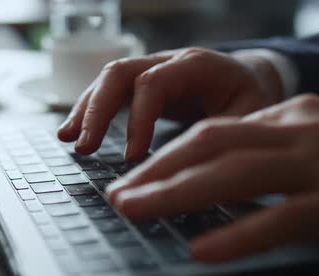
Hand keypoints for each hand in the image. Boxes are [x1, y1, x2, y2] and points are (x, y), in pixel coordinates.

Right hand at [57, 48, 283, 160]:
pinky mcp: (142, 84)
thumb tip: (190, 169)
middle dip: (97, 111)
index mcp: (196, 65)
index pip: (153, 83)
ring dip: (86, 110)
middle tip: (84, 146)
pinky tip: (74, 132)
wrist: (249, 77)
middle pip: (120, 74)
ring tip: (67, 139)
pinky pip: (109, 92)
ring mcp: (151, 69)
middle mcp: (167, 61)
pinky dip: (90, 111)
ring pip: (108, 80)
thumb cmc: (251, 97)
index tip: (133, 157)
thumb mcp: (251, 115)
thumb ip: (223, 135)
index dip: (139, 119)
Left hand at [105, 94, 318, 262]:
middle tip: (119, 196)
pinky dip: (239, 234)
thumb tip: (207, 175)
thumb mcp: (316, 148)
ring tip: (135, 211)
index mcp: (290, 117)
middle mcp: (302, 132)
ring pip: (235, 173)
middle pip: (211, 145)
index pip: (212, 132)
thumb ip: (267, 154)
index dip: (166, 157)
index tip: (134, 179)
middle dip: (158, 171)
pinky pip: (283, 218)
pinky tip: (204, 250)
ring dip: (176, 194)